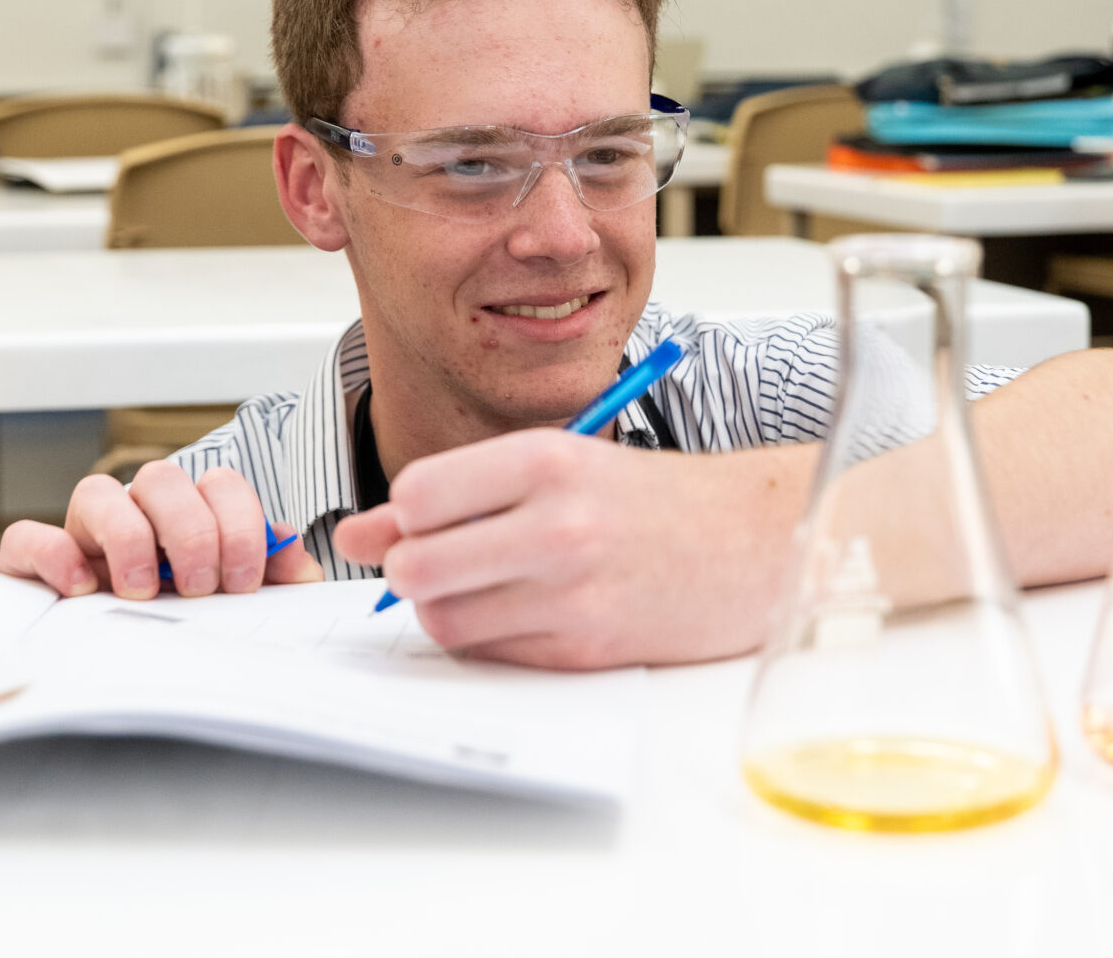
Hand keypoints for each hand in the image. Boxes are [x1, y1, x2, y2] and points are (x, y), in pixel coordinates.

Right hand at [0, 461, 322, 597]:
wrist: (115, 668)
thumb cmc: (186, 623)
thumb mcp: (236, 601)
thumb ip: (273, 577)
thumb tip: (295, 559)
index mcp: (191, 515)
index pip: (220, 485)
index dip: (239, 525)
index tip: (244, 580)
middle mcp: (138, 513)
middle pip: (161, 478)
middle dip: (190, 530)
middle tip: (201, 587)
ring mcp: (84, 534)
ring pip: (97, 492)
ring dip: (128, 536)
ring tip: (143, 589)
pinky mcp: (34, 564)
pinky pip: (29, 536)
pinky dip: (54, 554)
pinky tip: (84, 588)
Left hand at [333, 432, 814, 669]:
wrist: (753, 541)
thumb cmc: (654, 501)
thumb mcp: (561, 465)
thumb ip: (458, 492)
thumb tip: (358, 534)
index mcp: (548, 459)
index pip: (418, 494)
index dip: (403, 515)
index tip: (419, 520)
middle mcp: (557, 524)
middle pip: (417, 567)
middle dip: (408, 572)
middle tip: (432, 564)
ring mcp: (571, 593)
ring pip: (444, 620)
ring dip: (445, 609)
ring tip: (485, 587)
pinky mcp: (584, 649)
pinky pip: (491, 654)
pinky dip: (489, 638)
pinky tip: (525, 611)